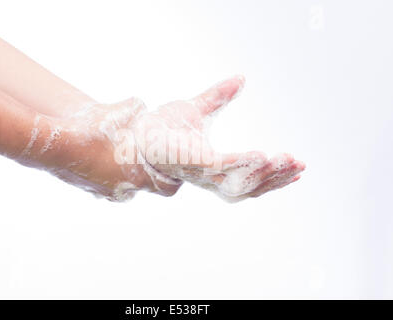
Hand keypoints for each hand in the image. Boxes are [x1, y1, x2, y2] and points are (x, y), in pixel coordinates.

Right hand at [24, 98, 181, 201]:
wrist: (54, 145)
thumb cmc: (91, 130)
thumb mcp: (122, 111)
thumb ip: (138, 109)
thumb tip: (142, 107)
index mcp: (139, 177)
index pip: (170, 187)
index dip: (174, 177)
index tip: (174, 166)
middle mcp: (125, 191)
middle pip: (147, 185)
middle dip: (150, 170)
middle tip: (147, 154)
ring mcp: (106, 193)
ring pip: (126, 185)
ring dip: (128, 171)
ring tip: (121, 152)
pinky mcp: (91, 190)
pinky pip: (108, 183)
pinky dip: (109, 172)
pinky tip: (102, 155)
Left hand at [132, 75, 304, 201]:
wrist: (136, 131)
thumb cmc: (164, 127)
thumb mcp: (199, 109)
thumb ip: (220, 96)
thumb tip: (241, 78)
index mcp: (217, 169)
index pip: (252, 178)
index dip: (276, 176)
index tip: (299, 168)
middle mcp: (212, 177)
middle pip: (252, 187)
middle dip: (277, 177)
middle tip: (300, 165)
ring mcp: (203, 173)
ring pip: (242, 182)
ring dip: (266, 174)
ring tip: (286, 160)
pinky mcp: (194, 163)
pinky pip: (224, 167)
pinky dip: (244, 164)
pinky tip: (263, 155)